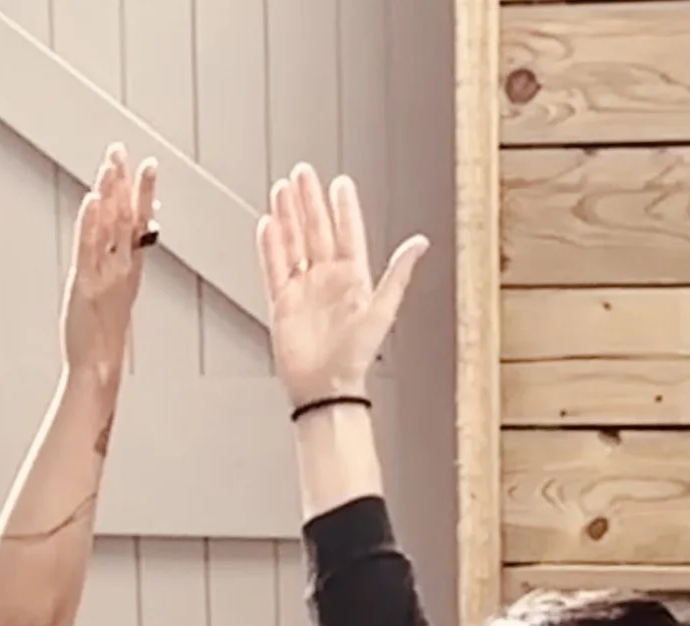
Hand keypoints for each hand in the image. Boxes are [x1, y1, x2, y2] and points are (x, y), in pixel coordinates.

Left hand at [62, 142, 156, 381]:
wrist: (98, 371)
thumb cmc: (102, 340)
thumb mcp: (116, 300)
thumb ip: (120, 271)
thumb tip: (125, 258)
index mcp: (130, 271)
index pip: (140, 224)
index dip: (144, 193)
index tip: (148, 166)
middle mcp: (122, 269)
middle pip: (128, 217)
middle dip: (126, 182)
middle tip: (124, 150)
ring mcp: (106, 275)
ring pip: (111, 226)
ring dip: (111, 193)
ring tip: (111, 163)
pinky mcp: (86, 284)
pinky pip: (89, 248)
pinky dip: (91, 223)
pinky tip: (93, 199)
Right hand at [257, 165, 424, 407]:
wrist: (325, 388)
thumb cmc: (355, 357)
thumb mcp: (384, 309)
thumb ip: (399, 273)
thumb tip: (421, 243)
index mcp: (353, 279)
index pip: (347, 233)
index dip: (344, 208)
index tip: (340, 183)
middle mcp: (327, 281)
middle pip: (316, 231)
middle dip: (309, 201)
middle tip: (303, 173)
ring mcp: (304, 290)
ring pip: (293, 243)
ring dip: (288, 216)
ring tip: (282, 189)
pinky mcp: (282, 303)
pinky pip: (274, 268)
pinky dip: (270, 246)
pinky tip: (268, 225)